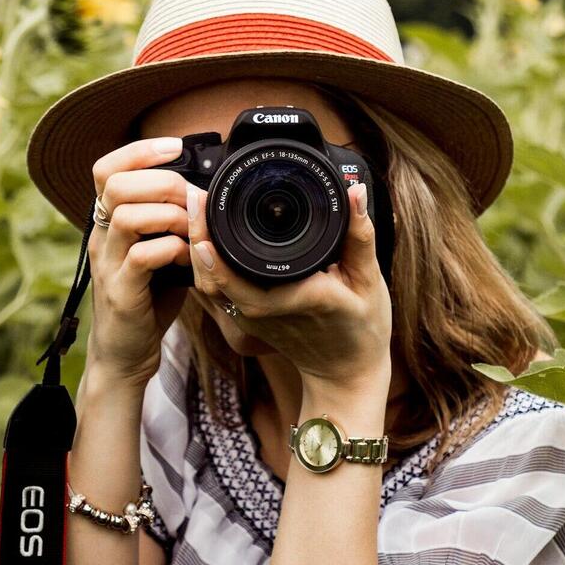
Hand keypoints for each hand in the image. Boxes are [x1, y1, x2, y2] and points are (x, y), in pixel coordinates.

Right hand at [86, 136, 191, 388]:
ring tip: (192, 230)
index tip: (175, 146)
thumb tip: (208, 195)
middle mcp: (100, 238)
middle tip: (193, 198)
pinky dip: (172, 250)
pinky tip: (188, 259)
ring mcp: (107, 265)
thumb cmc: (148, 300)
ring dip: (169, 215)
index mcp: (108, 223)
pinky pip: (142, 257)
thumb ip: (173, 224)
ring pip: (127, 215)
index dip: (139, 150)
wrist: (125, 355)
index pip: (106, 169)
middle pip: (116, 184)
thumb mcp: (160, 252)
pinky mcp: (120, 293)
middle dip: (163, 181)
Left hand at [186, 182, 392, 397]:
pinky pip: (216, 292)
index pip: (239, 278)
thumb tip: (354, 191)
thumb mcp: (369, 280)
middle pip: (212, 277)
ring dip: (196, 248)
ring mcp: (251, 320)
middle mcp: (265, 312)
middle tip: (195, 196)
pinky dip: (206, 264)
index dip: (214, 249)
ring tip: (197, 208)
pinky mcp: (246, 321)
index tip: (204, 209)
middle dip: (197, 235)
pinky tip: (206, 236)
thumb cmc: (362, 328)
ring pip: (208, 285)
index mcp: (294, 299)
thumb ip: (360, 235)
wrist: (346, 373)